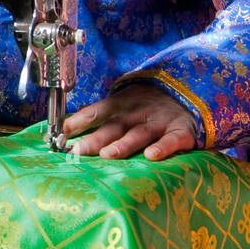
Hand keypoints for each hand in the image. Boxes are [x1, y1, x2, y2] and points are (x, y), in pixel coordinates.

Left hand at [63, 82, 199, 160]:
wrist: (191, 92)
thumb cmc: (150, 104)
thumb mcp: (125, 102)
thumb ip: (101, 114)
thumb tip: (71, 123)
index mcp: (122, 104)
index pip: (95, 112)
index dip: (77, 122)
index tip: (58, 134)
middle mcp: (137, 113)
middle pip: (113, 127)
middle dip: (95, 139)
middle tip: (77, 151)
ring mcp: (159, 122)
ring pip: (138, 134)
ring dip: (123, 144)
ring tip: (109, 154)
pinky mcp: (181, 132)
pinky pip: (172, 140)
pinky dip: (163, 147)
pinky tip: (152, 156)